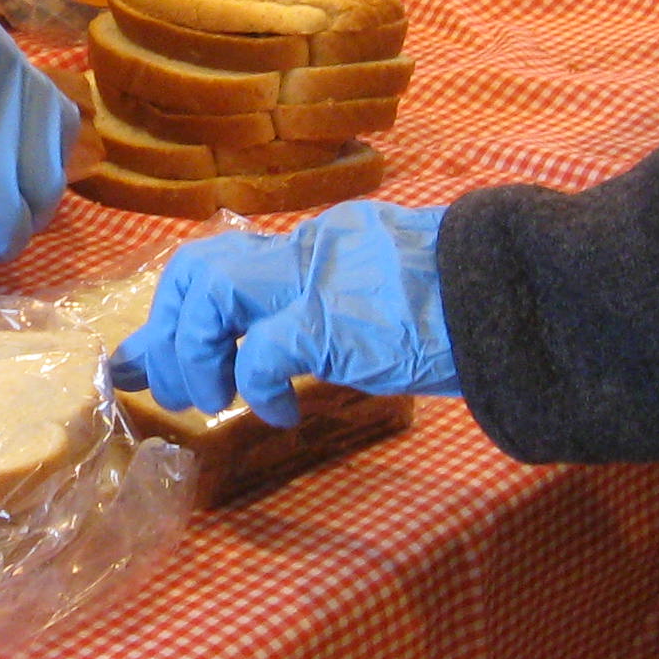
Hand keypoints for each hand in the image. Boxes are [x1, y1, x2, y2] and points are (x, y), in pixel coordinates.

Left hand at [109, 200, 456, 428]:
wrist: (520, 294)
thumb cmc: (467, 311)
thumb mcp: (381, 306)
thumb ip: (327, 316)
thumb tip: (274, 357)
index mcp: (317, 246)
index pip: (220, 265)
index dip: (169, 313)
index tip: (138, 358)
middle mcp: (308, 251)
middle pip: (194, 268)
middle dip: (164, 332)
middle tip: (171, 389)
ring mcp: (320, 280)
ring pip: (208, 291)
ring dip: (193, 353)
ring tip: (213, 402)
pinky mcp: (336, 318)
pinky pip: (265, 349)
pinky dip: (256, 385)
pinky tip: (276, 413)